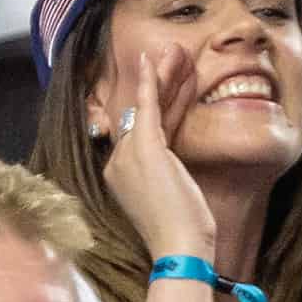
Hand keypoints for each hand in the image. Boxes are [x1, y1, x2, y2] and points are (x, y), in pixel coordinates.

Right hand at [97, 43, 218, 268]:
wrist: (180, 249)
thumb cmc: (183, 234)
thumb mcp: (173, 198)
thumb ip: (170, 176)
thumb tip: (178, 167)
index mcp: (122, 177)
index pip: (143, 133)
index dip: (163, 106)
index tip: (180, 88)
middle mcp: (118, 164)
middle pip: (141, 116)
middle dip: (160, 86)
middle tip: (172, 58)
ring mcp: (127, 156)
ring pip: (145, 107)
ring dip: (160, 77)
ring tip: (174, 52)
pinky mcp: (144, 149)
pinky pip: (146, 107)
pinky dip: (150, 82)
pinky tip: (153, 62)